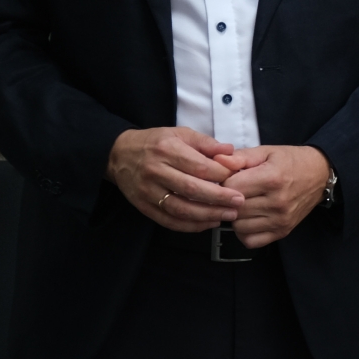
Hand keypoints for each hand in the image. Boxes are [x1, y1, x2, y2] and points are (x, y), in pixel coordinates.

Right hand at [107, 126, 241, 231]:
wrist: (119, 155)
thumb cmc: (156, 143)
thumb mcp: (180, 133)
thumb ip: (206, 143)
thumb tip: (231, 151)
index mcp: (167, 149)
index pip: (199, 166)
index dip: (222, 175)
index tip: (238, 180)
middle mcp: (156, 171)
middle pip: (191, 189)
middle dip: (219, 198)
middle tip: (239, 202)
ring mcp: (148, 191)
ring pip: (180, 208)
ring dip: (207, 215)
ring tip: (228, 215)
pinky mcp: (143, 206)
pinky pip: (168, 220)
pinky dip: (189, 226)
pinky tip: (207, 223)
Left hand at [213, 144, 330, 246]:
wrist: (321, 174)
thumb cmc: (292, 161)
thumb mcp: (267, 152)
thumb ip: (241, 157)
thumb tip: (216, 162)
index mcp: (272, 178)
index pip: (230, 187)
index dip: (225, 181)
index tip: (230, 178)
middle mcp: (277, 202)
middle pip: (233, 208)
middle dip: (228, 200)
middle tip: (236, 191)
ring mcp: (280, 219)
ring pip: (238, 226)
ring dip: (236, 217)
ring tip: (244, 204)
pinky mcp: (283, 231)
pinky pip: (251, 241)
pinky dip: (245, 232)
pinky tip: (249, 219)